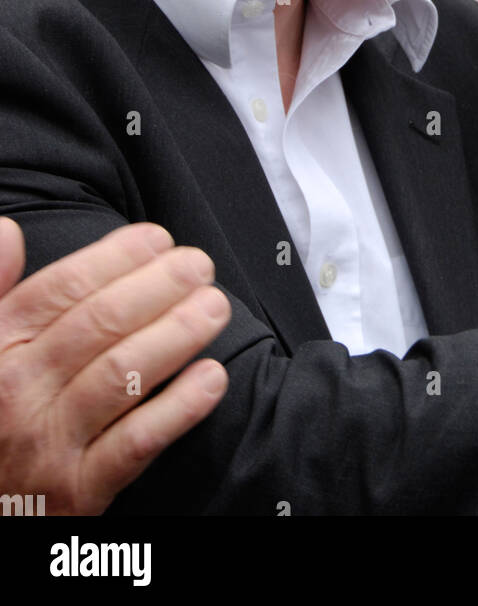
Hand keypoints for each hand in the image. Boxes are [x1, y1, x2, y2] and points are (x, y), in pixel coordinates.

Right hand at [0, 218, 230, 514]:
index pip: (60, 289)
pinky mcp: (80, 489)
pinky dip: (178, 408)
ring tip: (214, 307)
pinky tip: (212, 377)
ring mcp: (49, 444)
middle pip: (98, 324)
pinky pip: (136, 443)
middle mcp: (18, 392)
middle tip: (199, 265)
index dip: (115, 257)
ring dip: (177, 334)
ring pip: (122, 375)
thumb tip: (9, 231)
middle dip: (158, 287)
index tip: (158, 239)